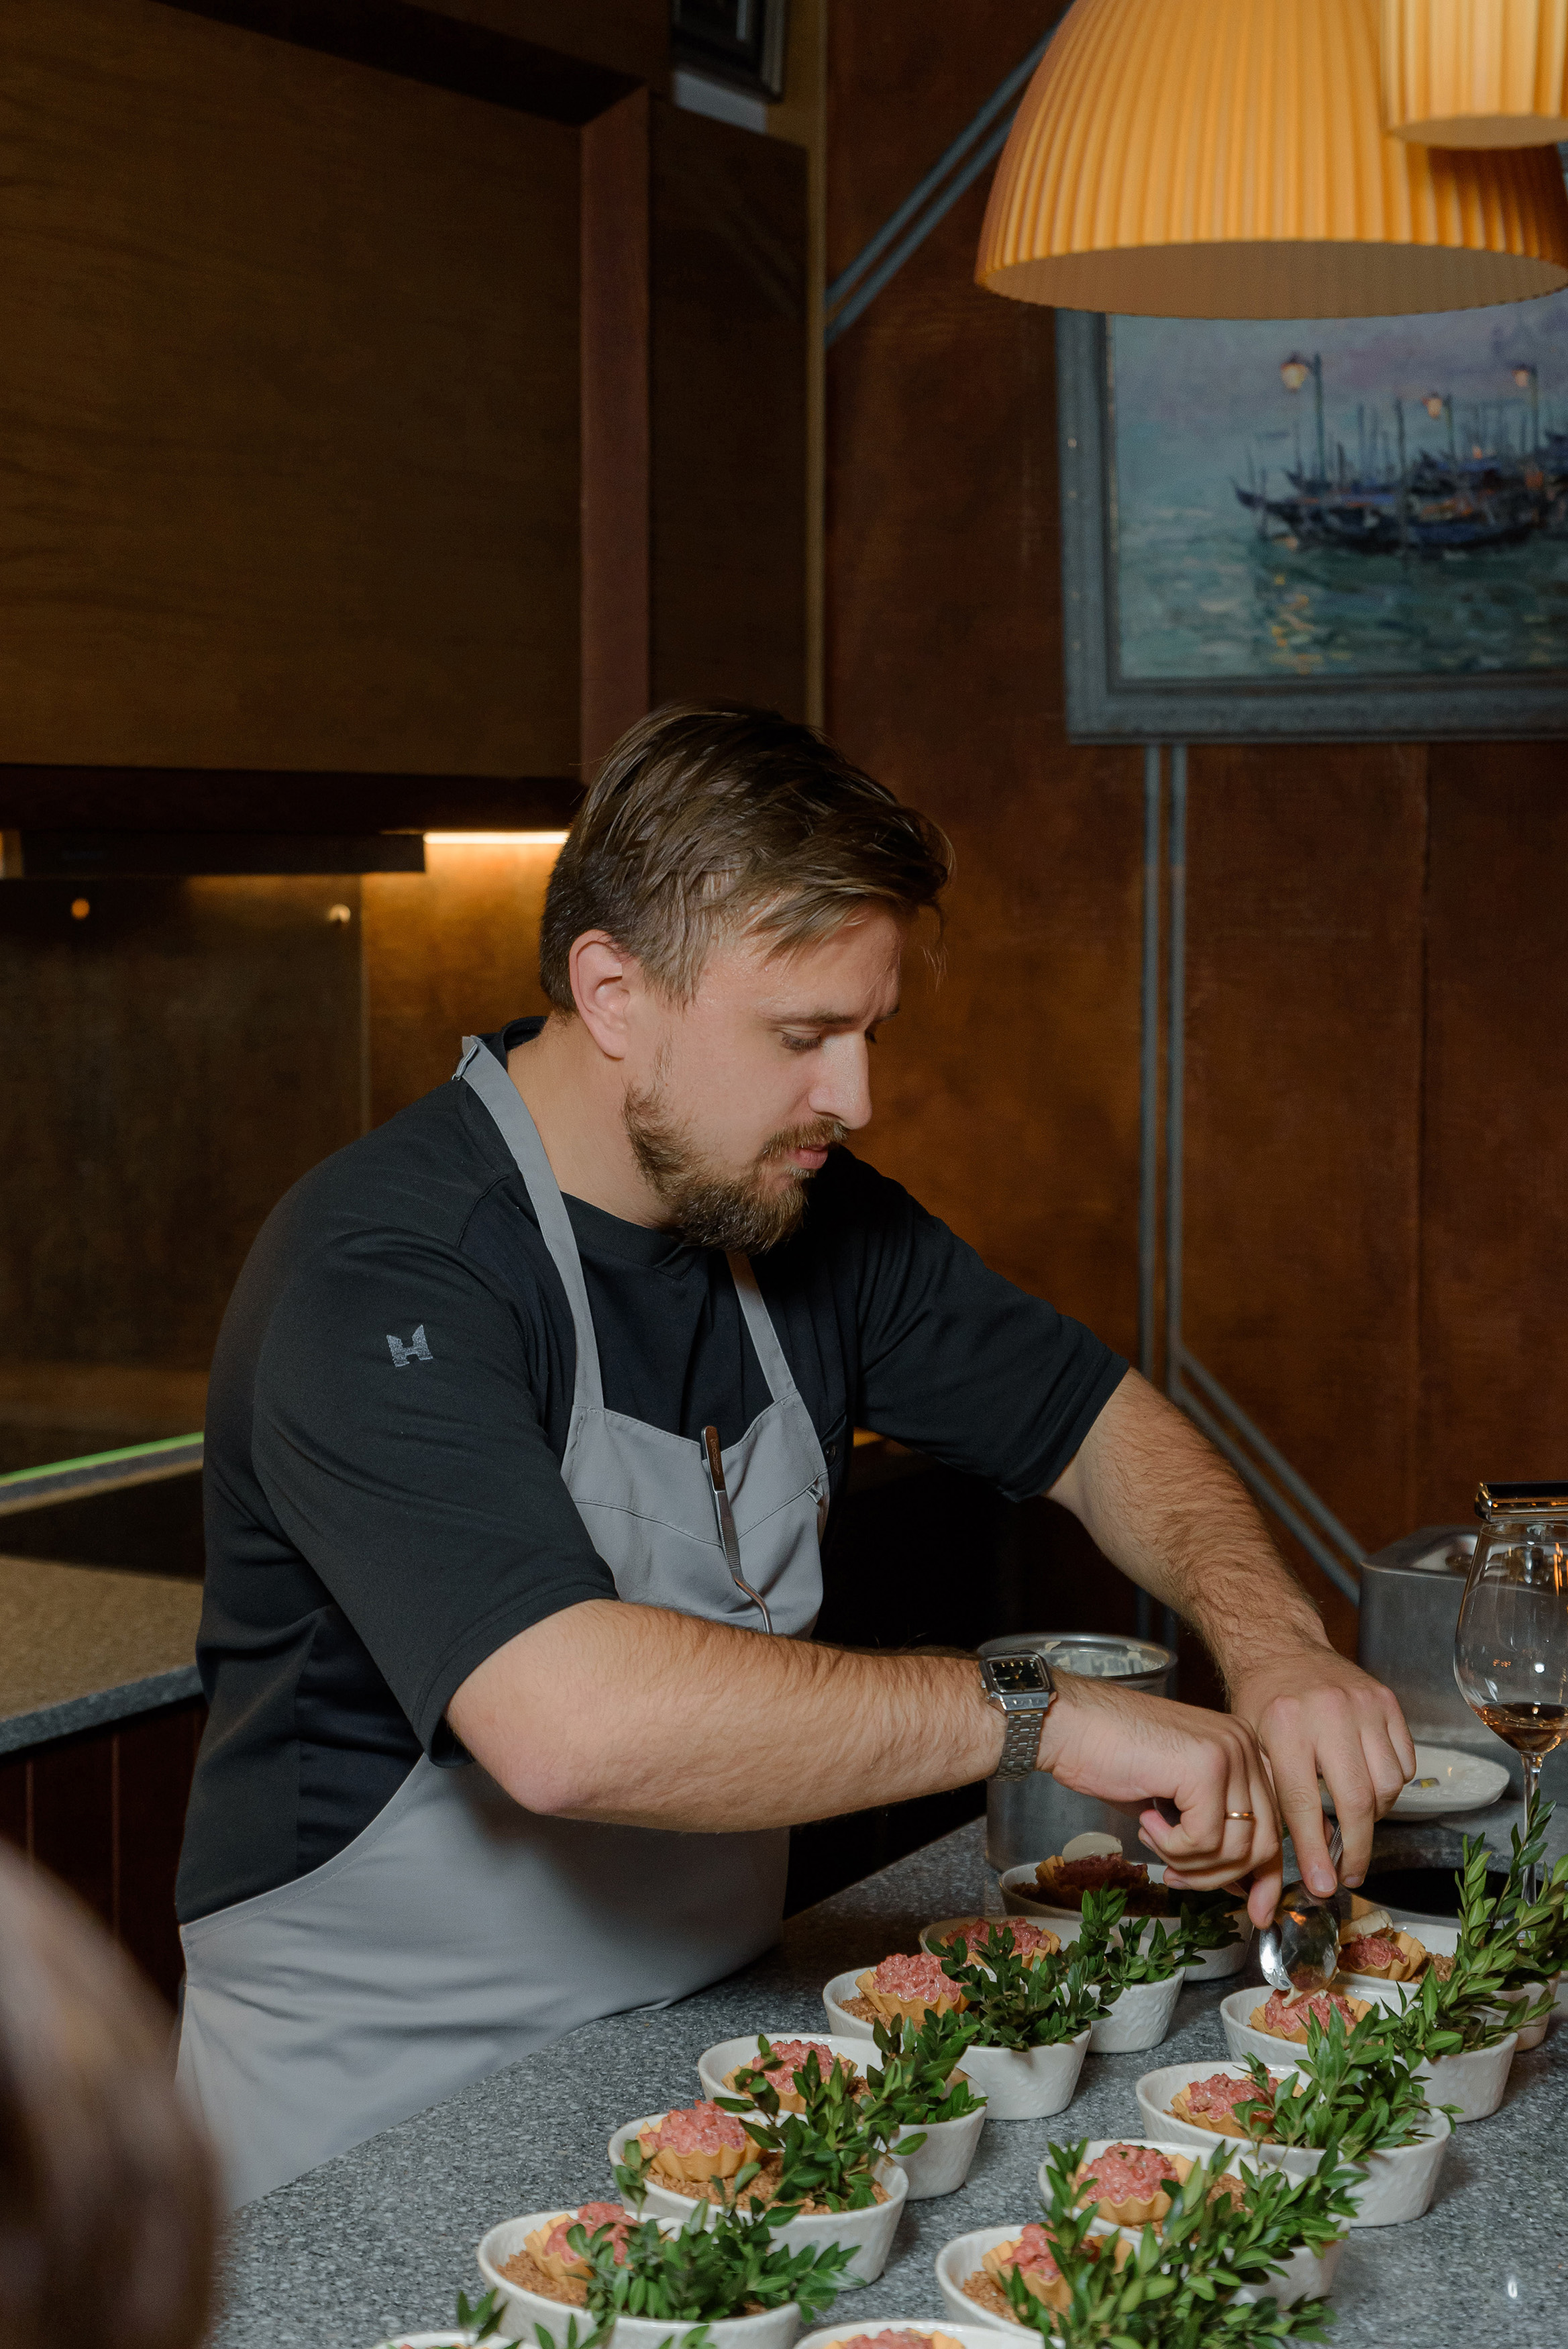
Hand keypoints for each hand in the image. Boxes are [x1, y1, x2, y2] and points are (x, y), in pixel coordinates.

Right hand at [1036, 1674, 1282, 1925]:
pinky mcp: (1205, 1767)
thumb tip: (1241, 1885)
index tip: (1255, 1912)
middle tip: (1177, 1878)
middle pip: (1263, 1842)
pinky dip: (1172, 1846)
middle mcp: (1244, 1745)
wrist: (1067, 1724)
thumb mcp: (1174, 1801)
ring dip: (1189, 1862)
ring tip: (1153, 1840)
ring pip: (1236, 1848)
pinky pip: (1205, 1840)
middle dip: (1220, 1877)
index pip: (1274, 1825)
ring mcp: (1229, 1752)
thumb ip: (1211, 1830)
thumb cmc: (1109, 1757)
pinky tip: (1146, 1821)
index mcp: (1241, 1749)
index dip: (1266, 1876)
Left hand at [1227, 1644, 1414, 1898]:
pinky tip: (1368, 1783)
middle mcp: (1328, 1713)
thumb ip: (1278, 1802)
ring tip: (1355, 1819)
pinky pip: (1405, 1762)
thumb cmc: (1262, 1704)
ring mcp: (1363, 1704)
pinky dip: (1392, 1784)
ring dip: (1376, 1814)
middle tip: (1351, 1872)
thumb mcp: (1254, 1749)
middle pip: (1358, 1801)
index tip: (1324, 1885)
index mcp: (1285, 1727)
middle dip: (1358, 1847)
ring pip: (1390, 1785)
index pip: (1304, 1804)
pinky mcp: (1387, 1700)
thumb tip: (1314, 1860)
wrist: (1280, 1647)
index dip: (1317, 1852)